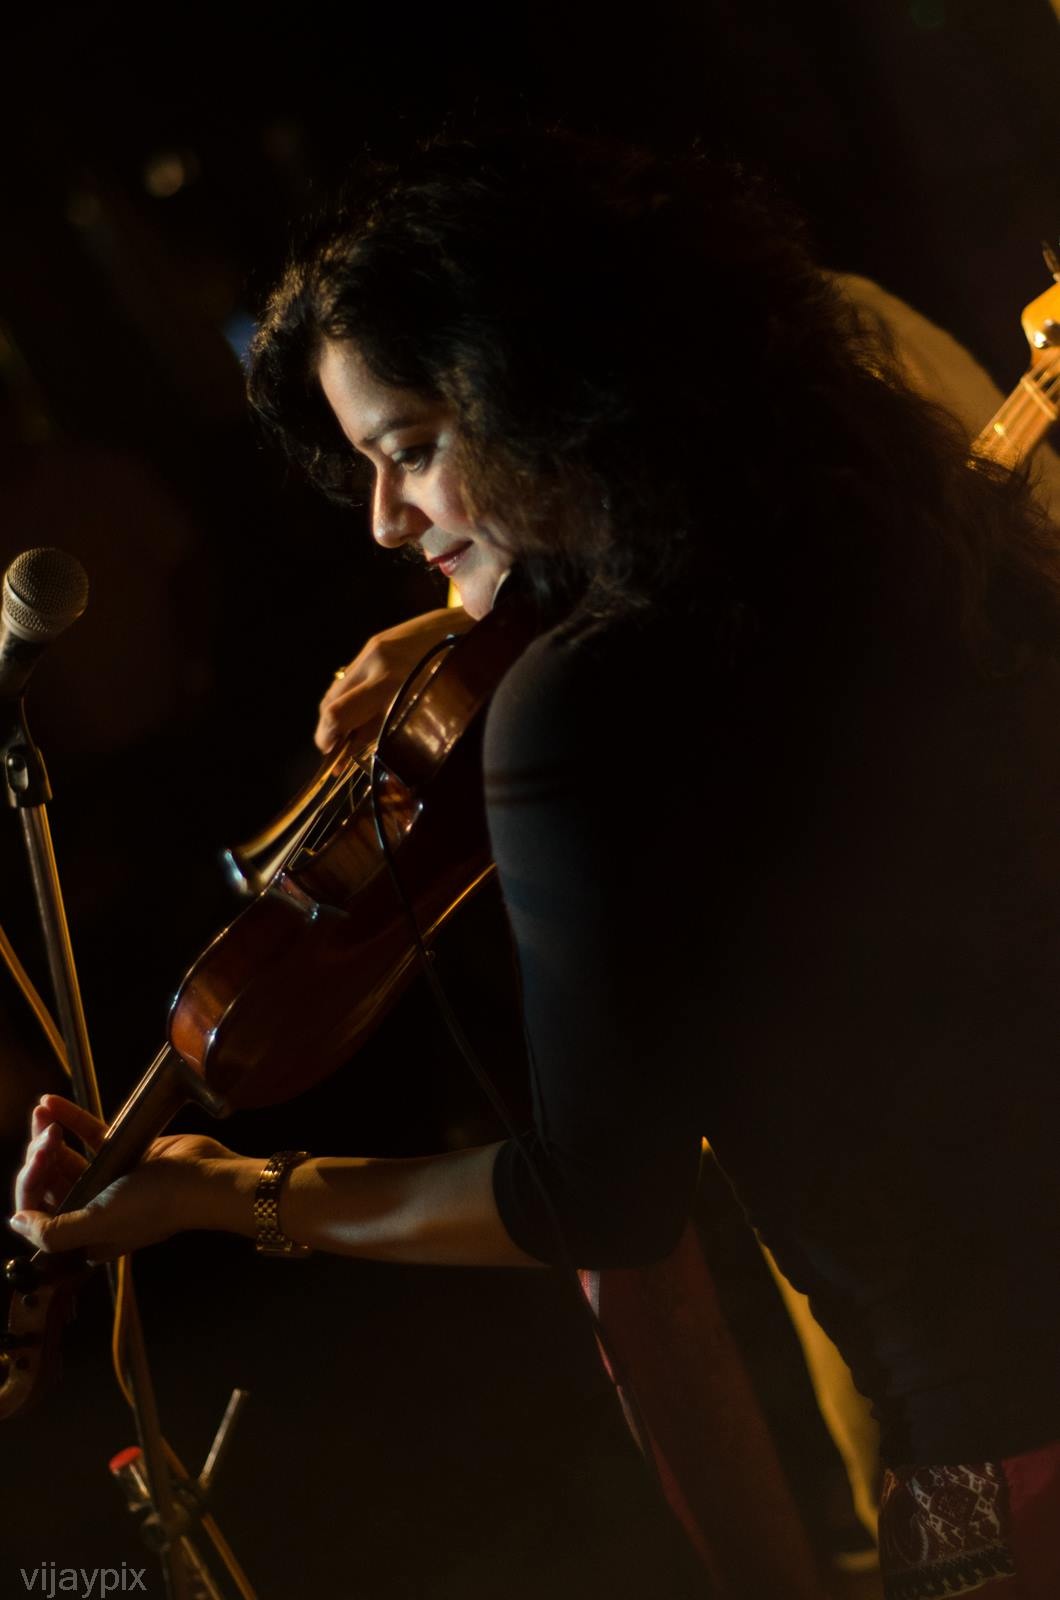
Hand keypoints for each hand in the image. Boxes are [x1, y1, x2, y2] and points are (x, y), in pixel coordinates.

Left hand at [10, 1094, 244, 1261]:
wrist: (203, 1177)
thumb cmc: (156, 1205)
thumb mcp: (99, 1224)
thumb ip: (53, 1232)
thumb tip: (16, 1222)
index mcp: (85, 1234)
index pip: (41, 1212)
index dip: (32, 1186)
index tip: (37, 1163)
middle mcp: (93, 1208)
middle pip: (50, 1181)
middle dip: (40, 1156)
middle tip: (45, 1138)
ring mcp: (107, 1179)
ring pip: (65, 1155)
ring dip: (48, 1134)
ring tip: (40, 1113)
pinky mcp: (121, 1152)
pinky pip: (88, 1135)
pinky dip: (70, 1119)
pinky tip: (52, 1103)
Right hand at [316, 607, 473, 751]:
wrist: (470, 624)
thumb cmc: (459, 674)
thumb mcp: (425, 707)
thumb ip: (386, 725)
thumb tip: (354, 748)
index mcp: (390, 682)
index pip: (338, 713)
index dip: (328, 738)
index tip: (333, 758)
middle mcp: (375, 662)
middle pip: (330, 701)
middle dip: (327, 728)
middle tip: (333, 749)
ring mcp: (372, 648)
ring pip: (337, 688)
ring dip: (335, 712)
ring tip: (345, 732)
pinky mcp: (375, 641)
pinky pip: (351, 674)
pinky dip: (349, 695)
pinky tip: (360, 708)